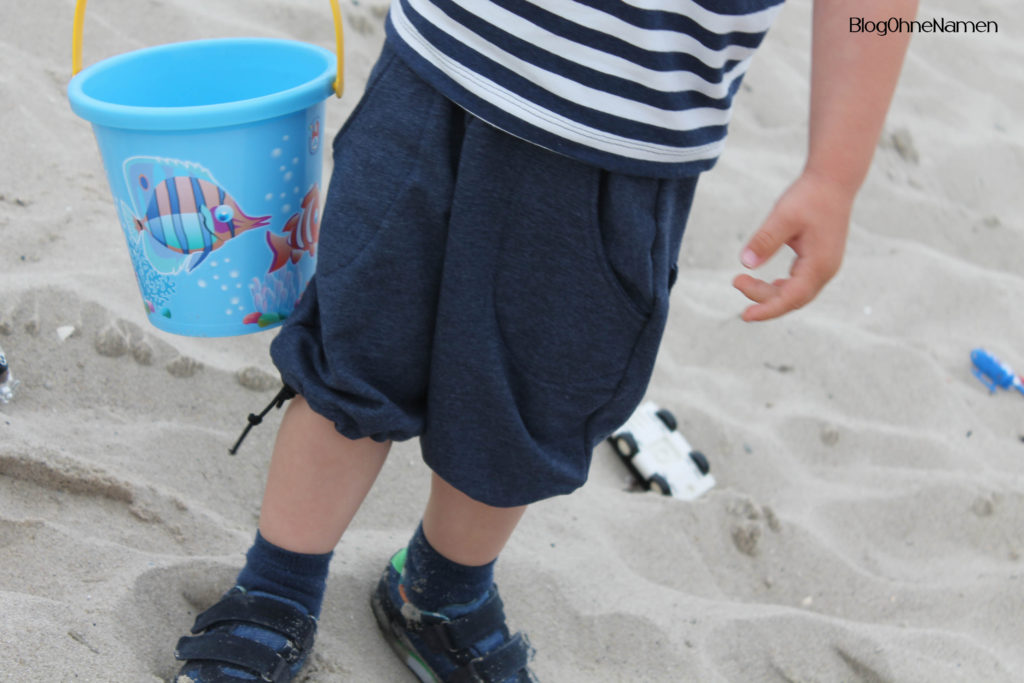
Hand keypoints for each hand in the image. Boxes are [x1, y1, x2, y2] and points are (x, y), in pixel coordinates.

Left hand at [733, 171, 853, 321]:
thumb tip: (746, 264)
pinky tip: (769, 284)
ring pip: (796, 293)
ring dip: (770, 293)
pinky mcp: (821, 259)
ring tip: (743, 281)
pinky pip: (800, 283)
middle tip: (736, 281)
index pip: (790, 299)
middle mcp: (826, 270)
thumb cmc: (810, 196)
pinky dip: (782, 287)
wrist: (834, 180)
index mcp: (819, 264)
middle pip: (792, 299)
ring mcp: (826, 266)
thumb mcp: (783, 217)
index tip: (745, 315)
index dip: (766, 309)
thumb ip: (765, 241)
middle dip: (762, 298)